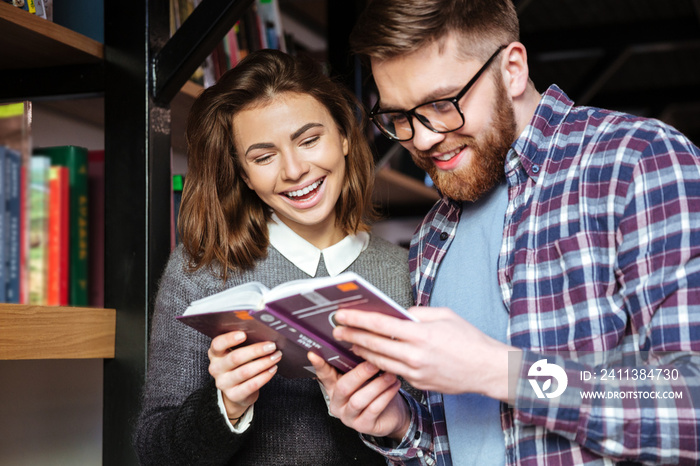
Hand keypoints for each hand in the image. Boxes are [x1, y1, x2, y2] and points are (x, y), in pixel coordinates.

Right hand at [208, 331, 280, 418]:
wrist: (236, 390)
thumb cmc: (239, 364)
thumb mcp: (235, 352)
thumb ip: (243, 343)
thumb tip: (263, 333)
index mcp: (215, 354)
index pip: (217, 344)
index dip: (229, 339)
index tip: (244, 334)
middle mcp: (216, 368)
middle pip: (235, 358)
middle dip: (256, 351)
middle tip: (272, 346)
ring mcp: (224, 383)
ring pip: (245, 372)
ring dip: (264, 363)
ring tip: (276, 356)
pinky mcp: (234, 395)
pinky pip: (252, 385)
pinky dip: (265, 376)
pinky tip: (273, 369)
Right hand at [308, 352, 409, 440]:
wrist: (392, 413)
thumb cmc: (376, 388)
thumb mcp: (365, 374)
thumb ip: (358, 362)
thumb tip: (360, 343)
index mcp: (334, 387)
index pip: (323, 374)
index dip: (319, 365)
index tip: (313, 354)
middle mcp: (337, 403)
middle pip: (343, 387)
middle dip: (360, 373)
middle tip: (374, 363)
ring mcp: (348, 416)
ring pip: (358, 400)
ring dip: (377, 385)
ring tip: (390, 375)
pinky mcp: (362, 426)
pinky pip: (373, 409)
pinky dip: (385, 396)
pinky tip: (394, 386)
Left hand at [333, 307, 517, 400]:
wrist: (487, 370)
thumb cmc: (469, 339)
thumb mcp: (445, 315)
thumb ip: (418, 313)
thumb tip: (397, 313)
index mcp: (421, 334)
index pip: (380, 324)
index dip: (358, 319)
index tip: (342, 315)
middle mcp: (415, 355)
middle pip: (374, 344)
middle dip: (352, 335)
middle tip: (337, 329)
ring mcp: (415, 372)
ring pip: (379, 361)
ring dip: (361, 351)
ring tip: (349, 342)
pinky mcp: (418, 383)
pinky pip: (393, 371)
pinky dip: (379, 363)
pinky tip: (370, 355)